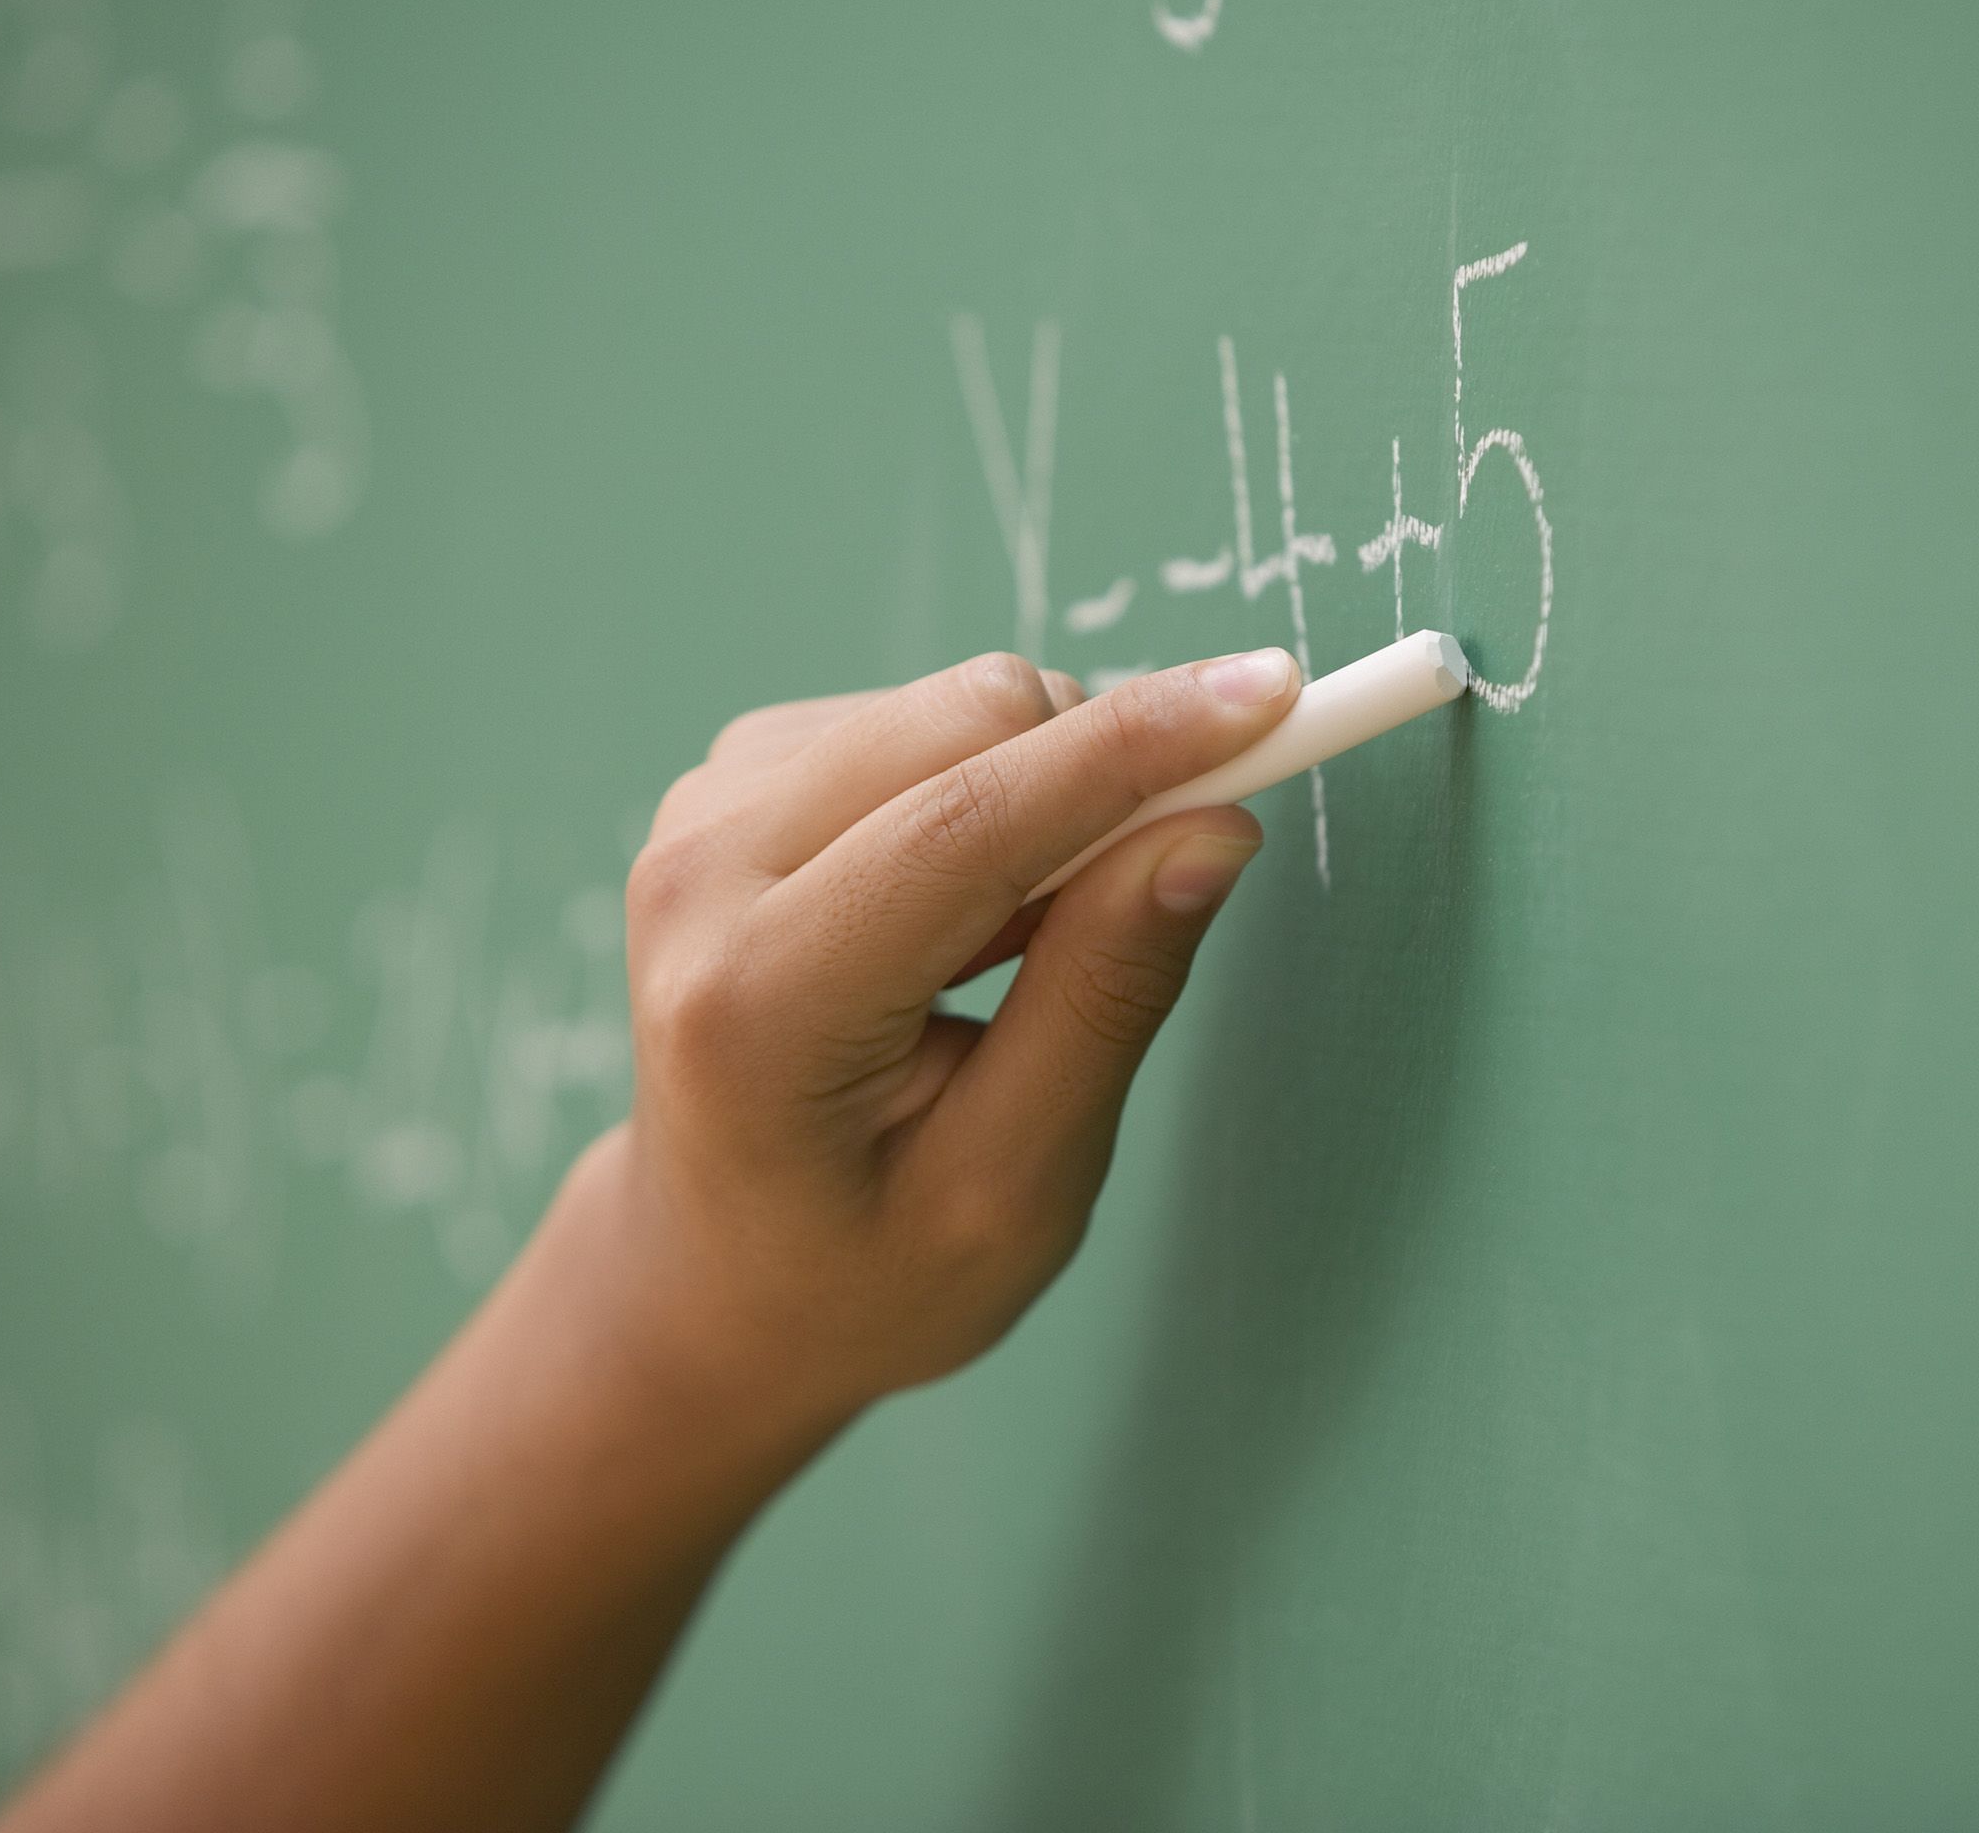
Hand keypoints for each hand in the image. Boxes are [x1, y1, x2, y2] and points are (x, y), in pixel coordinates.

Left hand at [591, 644, 1301, 1454]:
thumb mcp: (1014, 1187)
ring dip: (1037, 797)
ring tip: (1012, 954)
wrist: (711, 1283)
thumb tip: (1212, 831)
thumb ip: (1106, 998)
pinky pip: (916, 717)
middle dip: (1101, 773)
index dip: (1137, 747)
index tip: (1279, 695)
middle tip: (1144, 901)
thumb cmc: (866, 1269)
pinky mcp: (728, 781)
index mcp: (757, 1006)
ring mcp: (699, 814)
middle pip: (966, 722)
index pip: (969, 822)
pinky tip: (956, 919)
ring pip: (952, 705)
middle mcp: (698, 878)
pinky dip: (982, 792)